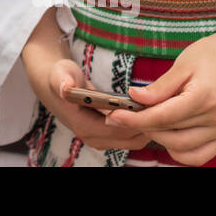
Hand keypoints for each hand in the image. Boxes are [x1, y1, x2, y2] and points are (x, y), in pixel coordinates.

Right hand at [20, 10, 150, 151]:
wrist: (54, 85)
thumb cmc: (59, 77)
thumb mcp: (59, 74)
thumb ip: (62, 81)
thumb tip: (65, 88)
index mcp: (83, 126)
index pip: (119, 130)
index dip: (137, 119)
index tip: (151, 104)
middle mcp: (92, 138)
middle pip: (131, 139)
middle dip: (147, 123)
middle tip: (161, 104)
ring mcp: (100, 140)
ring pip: (134, 140)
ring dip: (146, 126)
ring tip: (157, 106)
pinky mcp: (106, 137)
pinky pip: (131, 137)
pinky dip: (142, 127)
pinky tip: (147, 111)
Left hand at [104, 25, 215, 165]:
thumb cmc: (206, 57)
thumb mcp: (180, 65)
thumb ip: (158, 87)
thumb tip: (134, 98)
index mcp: (205, 97)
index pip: (162, 117)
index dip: (135, 119)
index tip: (114, 116)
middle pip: (169, 134)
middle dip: (142, 126)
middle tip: (126, 115)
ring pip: (180, 148)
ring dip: (158, 138)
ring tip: (147, 120)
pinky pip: (196, 156)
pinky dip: (178, 151)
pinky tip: (166, 133)